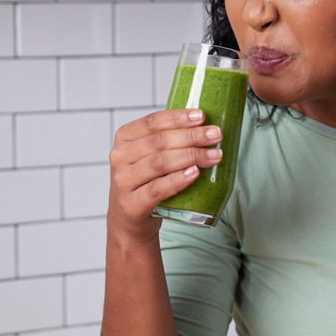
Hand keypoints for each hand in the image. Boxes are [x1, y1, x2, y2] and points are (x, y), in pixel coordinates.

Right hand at [107, 109, 222, 242]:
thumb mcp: (149, 155)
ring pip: (160, 163)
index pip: (152, 122)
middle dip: (192, 136)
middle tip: (216, 135)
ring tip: (214, 155)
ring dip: (191, 156)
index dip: (178, 117)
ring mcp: (123, 181)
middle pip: (159, 142)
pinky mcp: (131, 205)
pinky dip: (178, 180)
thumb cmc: (146, 181)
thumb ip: (168, 140)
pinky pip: (158, 189)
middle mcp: (120, 157)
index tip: (201, 116)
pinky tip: (195, 174)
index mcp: (125, 138)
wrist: (129, 219)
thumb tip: (205, 126)